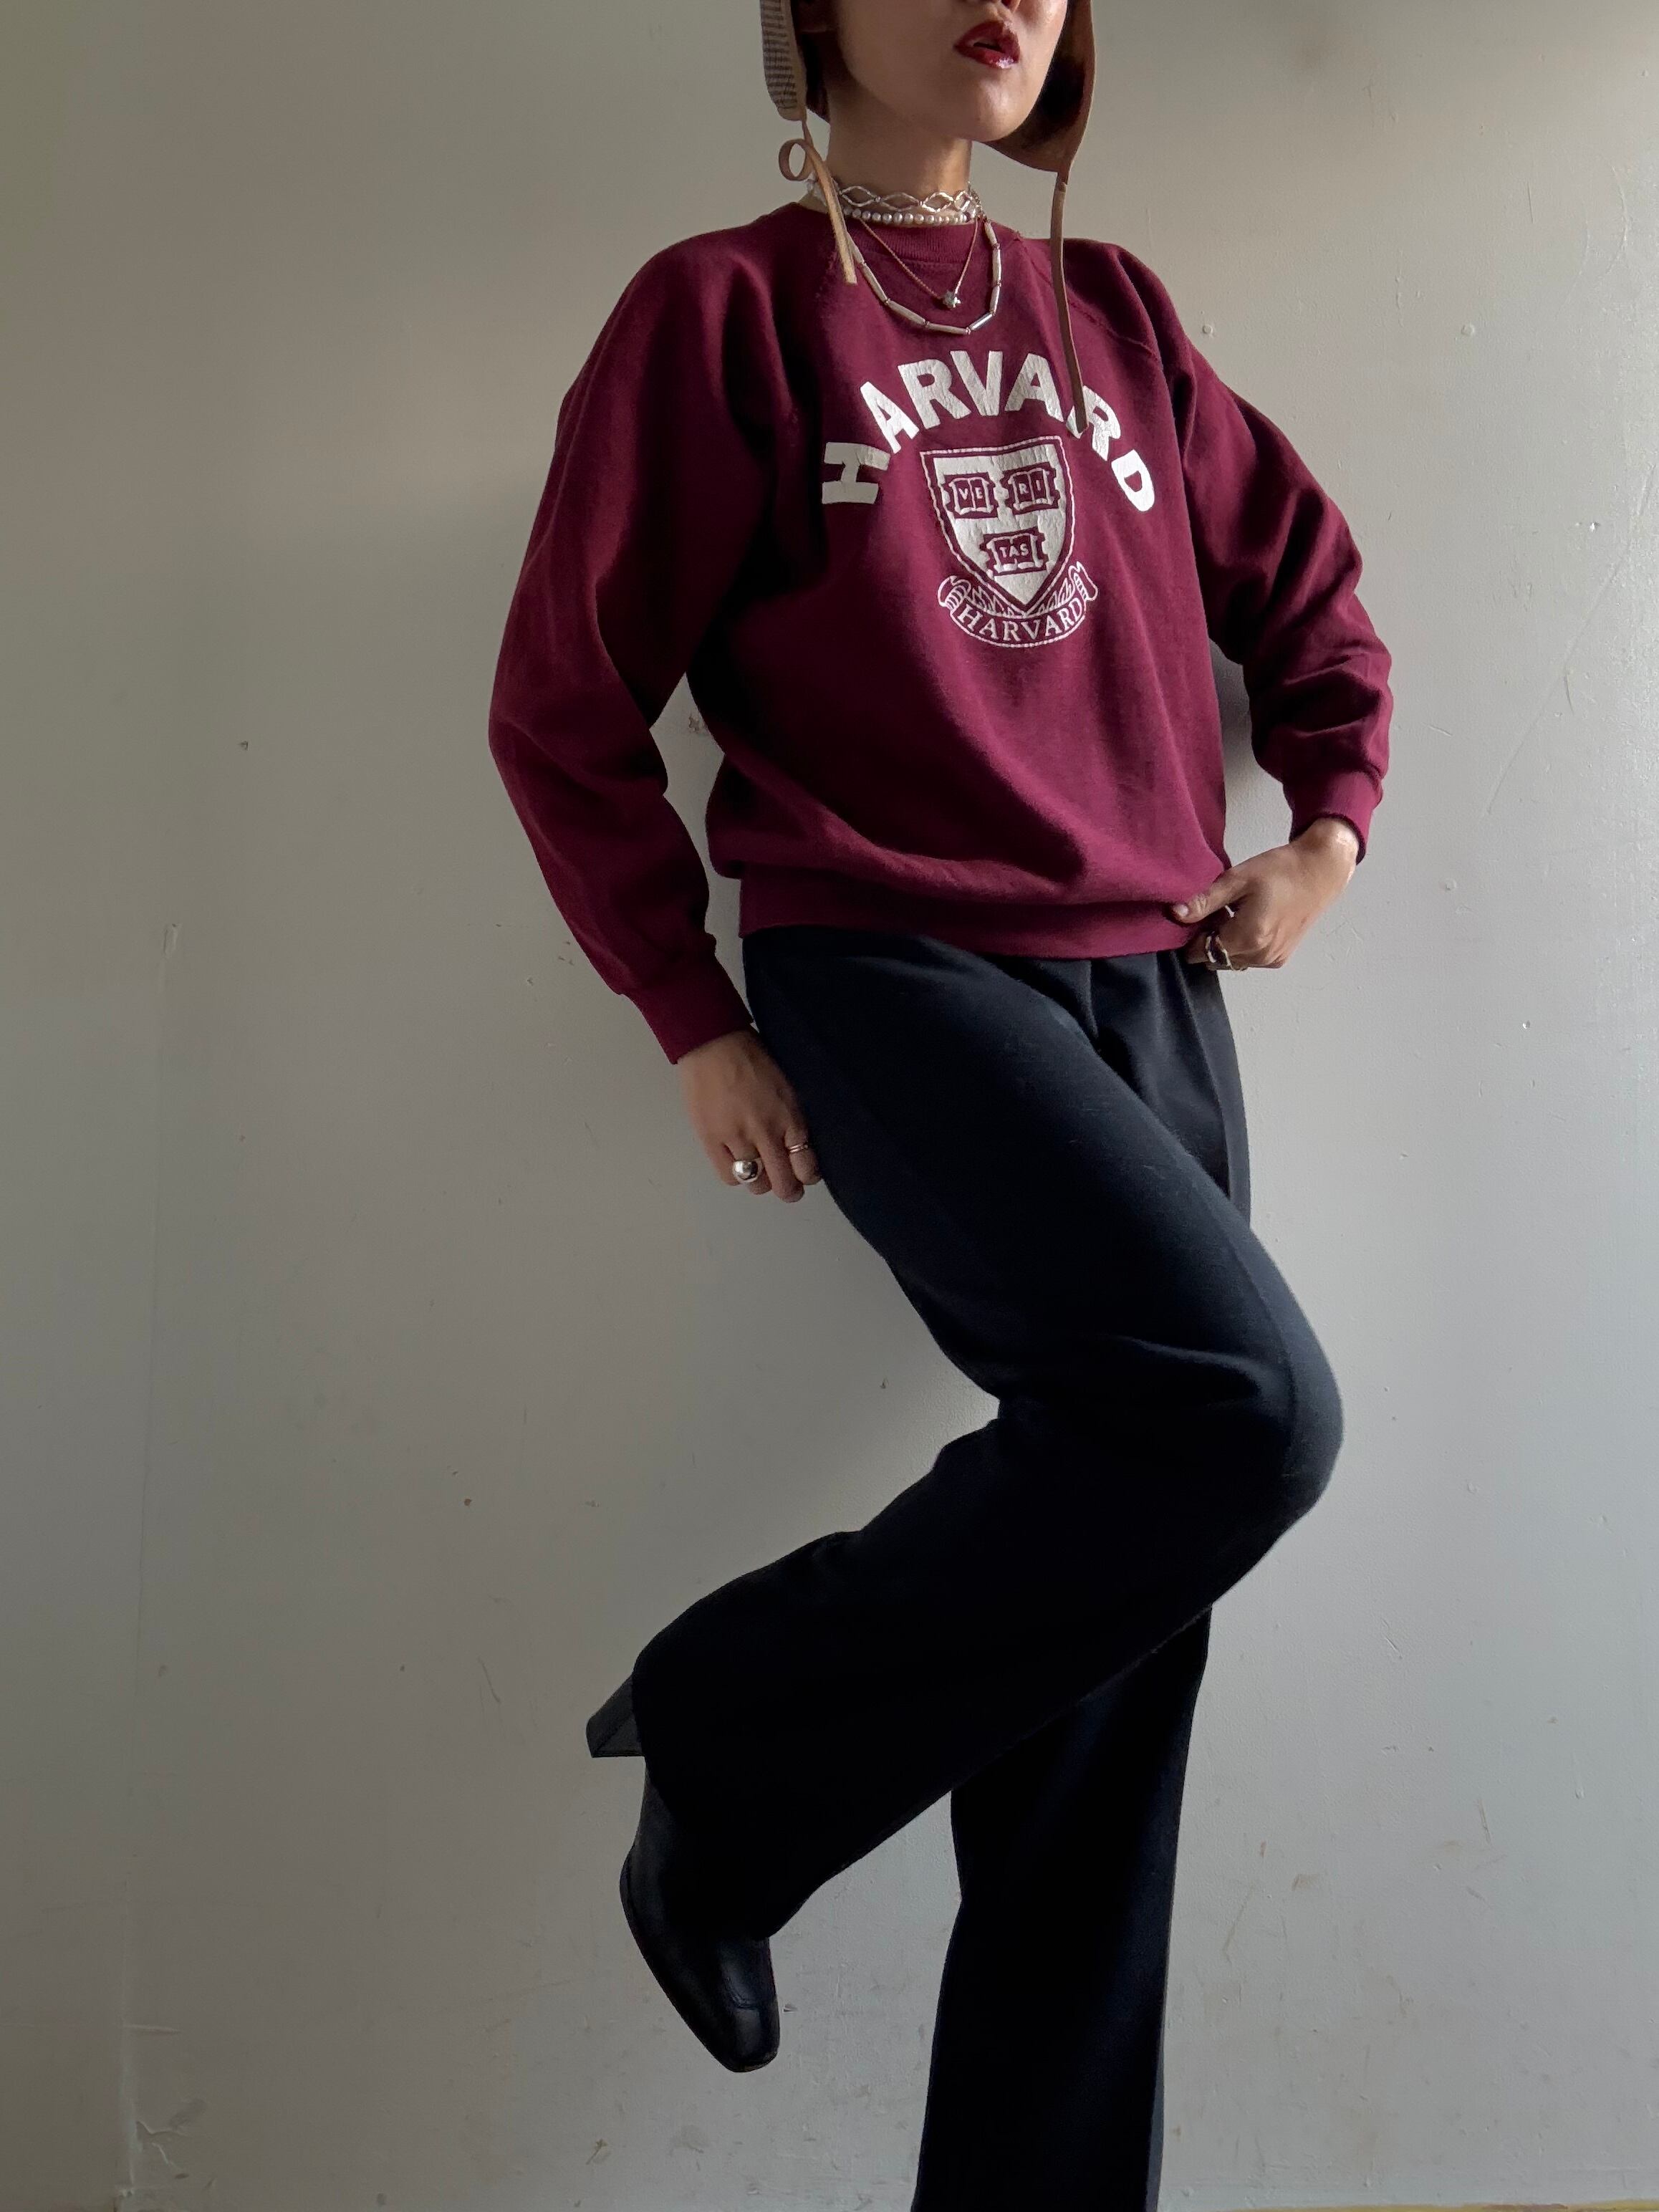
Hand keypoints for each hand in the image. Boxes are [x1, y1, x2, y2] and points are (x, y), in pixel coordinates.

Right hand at [675, 1026, 822, 1200]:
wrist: (714, 1042)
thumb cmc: (753, 1057)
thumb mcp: (786, 1085)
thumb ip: (791, 1118)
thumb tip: (796, 1146)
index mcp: (790, 1116)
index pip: (806, 1165)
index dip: (808, 1177)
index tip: (805, 1176)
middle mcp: (766, 1132)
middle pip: (783, 1183)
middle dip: (789, 1191)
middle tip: (788, 1188)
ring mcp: (737, 1138)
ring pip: (755, 1182)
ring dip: (761, 1182)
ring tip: (760, 1173)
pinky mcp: (711, 1139)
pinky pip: (728, 1176)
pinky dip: (736, 1176)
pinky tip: (737, 1164)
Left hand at [1166, 816, 1360, 967]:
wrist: (1320, 872)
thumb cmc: (1280, 870)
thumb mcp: (1237, 879)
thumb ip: (1205, 901)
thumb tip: (1174, 914)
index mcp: (1248, 937)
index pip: (1201, 952)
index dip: (1192, 935)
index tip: (1199, 915)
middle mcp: (1260, 955)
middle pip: (1215, 958)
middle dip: (1209, 939)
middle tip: (1219, 911)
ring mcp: (1271, 960)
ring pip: (1230, 961)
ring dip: (1225, 943)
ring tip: (1235, 914)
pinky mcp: (1279, 959)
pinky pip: (1248, 959)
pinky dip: (1242, 946)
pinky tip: (1249, 921)